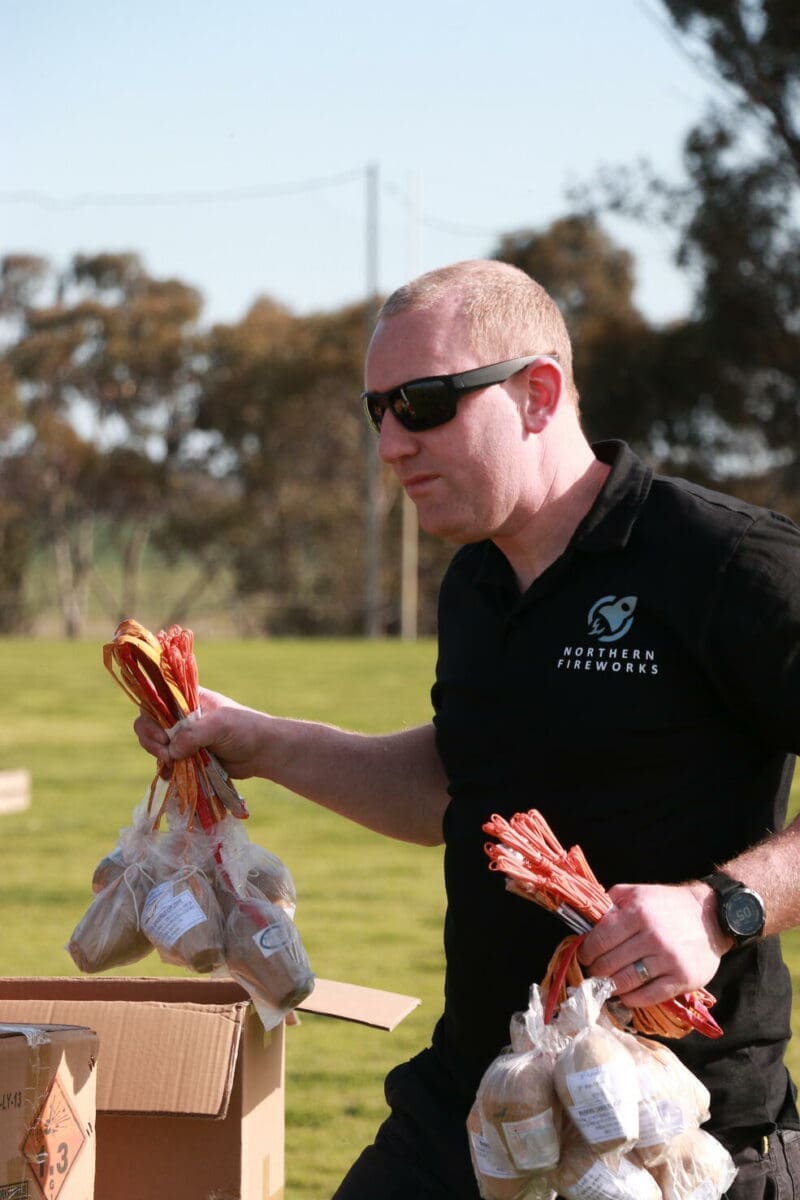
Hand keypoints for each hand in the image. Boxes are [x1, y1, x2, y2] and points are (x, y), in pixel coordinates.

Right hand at [133, 687, 270, 779]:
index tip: (162, 733)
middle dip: (152, 738)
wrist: (262, 753)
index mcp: (189, 700)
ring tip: (170, 764)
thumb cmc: (244, 729)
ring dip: (158, 754)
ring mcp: (184, 737)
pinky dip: (165, 768)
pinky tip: (169, 774)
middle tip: (165, 753)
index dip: (152, 715)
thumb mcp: (219, 725)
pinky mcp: (188, 756)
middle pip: (150, 723)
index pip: (157, 699)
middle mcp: (182, 716)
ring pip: (156, 743)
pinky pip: (167, 761)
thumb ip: (193, 734)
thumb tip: (171, 751)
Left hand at [576, 881, 729, 1007]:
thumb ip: (611, 902)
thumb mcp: (638, 892)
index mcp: (638, 912)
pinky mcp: (682, 978)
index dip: (587, 951)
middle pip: (610, 963)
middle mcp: (652, 936)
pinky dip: (631, 999)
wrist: (712, 915)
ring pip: (626, 981)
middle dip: (595, 970)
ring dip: (610, 986)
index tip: (583, 956)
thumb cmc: (668, 903)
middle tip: (592, 972)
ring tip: (605, 985)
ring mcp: (668, 959)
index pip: (600, 939)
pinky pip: (649, 996)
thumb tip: (587, 920)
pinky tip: (625, 996)